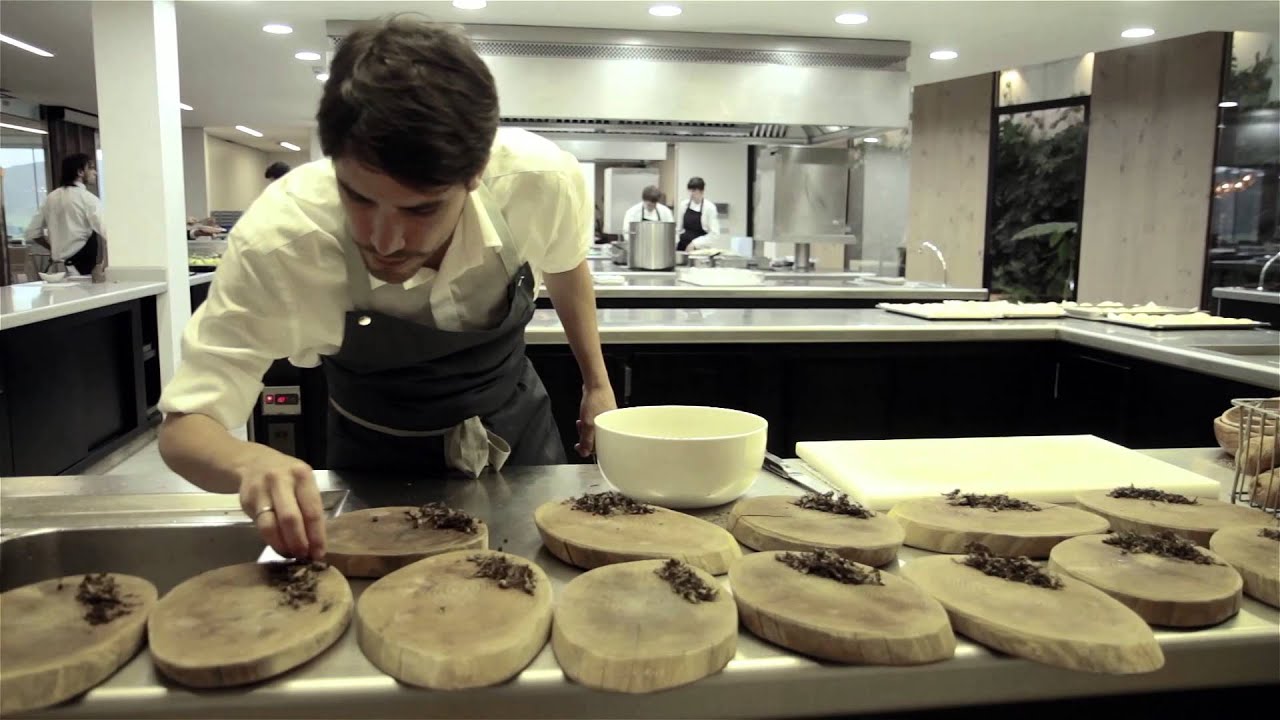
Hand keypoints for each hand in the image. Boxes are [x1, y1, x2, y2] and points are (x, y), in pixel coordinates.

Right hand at [234, 445, 325, 559]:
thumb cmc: (286, 477)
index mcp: (302, 475)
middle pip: (290, 518)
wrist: (253, 462)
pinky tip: (278, 546)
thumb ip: (309, 507)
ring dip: (282, 545)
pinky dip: (270, 540)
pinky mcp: (246, 500)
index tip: (319, 553)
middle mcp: (281, 480)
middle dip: (299, 542)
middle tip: (304, 556)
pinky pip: (260, 525)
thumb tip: (316, 543)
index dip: (316, 535)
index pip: (312, 510)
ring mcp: (261, 489)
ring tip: (291, 554)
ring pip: (271, 525)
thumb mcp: (302, 483)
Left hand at [575, 383, 616, 456]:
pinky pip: (594, 424)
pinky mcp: (602, 414)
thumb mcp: (588, 424)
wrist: (595, 384)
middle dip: (586, 438)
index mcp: (612, 430)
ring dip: (585, 431)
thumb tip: (584, 452)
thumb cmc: (596, 400)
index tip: (581, 447)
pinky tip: (582, 420)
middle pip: (598, 440)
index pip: (602, 447)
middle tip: (580, 434)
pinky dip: (587, 424)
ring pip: (595, 432)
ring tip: (580, 425)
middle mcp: (611, 426)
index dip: (589, 449)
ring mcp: (607, 420)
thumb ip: (586, 440)